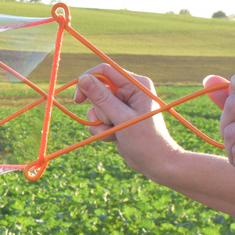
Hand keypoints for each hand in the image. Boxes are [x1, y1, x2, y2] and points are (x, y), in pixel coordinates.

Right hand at [72, 64, 184, 179]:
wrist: (156, 163)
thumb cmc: (145, 140)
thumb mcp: (121, 118)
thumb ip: (102, 97)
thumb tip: (83, 79)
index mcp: (136, 84)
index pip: (105, 71)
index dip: (88, 81)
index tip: (79, 98)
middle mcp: (129, 91)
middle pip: (97, 89)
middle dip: (98, 109)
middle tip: (106, 122)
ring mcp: (122, 104)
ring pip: (95, 106)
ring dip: (100, 122)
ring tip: (114, 132)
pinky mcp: (117, 117)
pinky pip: (98, 117)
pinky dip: (101, 129)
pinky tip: (114, 137)